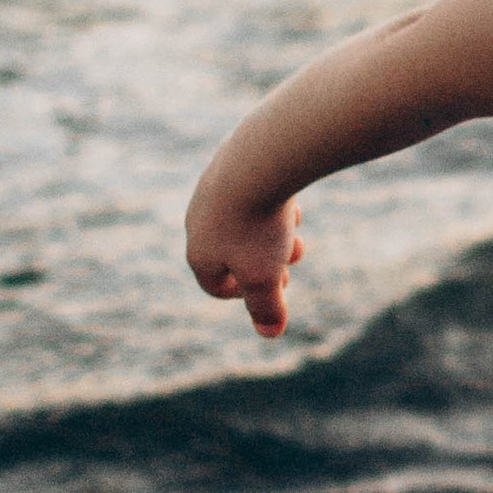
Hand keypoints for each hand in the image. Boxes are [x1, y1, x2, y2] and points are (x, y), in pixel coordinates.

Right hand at [185, 177, 304, 337]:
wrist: (260, 158)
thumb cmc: (259, 225)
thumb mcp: (266, 276)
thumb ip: (266, 307)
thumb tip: (270, 333)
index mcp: (199, 252)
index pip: (214, 285)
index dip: (244, 295)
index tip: (273, 289)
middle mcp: (198, 220)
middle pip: (232, 252)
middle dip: (266, 261)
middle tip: (293, 258)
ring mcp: (211, 189)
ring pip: (244, 221)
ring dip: (272, 232)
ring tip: (295, 230)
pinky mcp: (229, 162)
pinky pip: (250, 192)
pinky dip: (271, 202)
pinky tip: (291, 201)